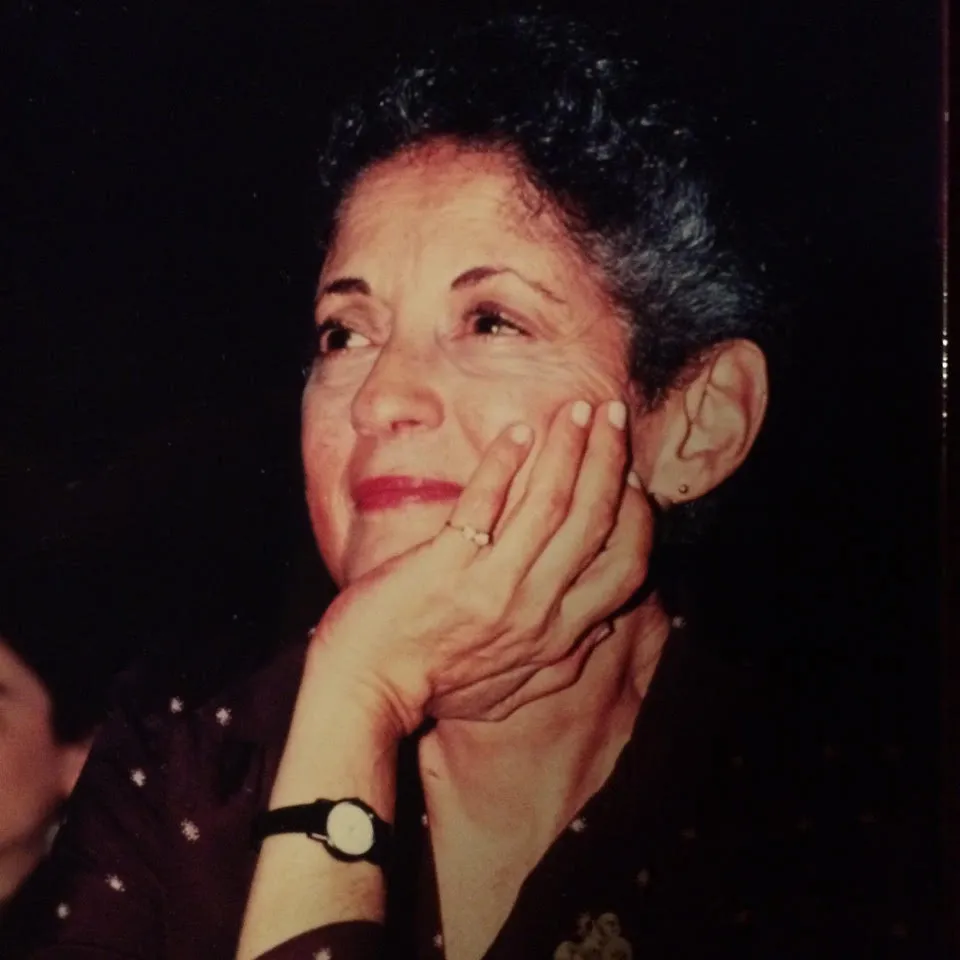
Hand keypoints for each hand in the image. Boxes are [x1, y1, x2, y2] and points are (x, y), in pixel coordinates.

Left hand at [310, 398, 654, 735]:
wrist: (365, 693)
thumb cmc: (435, 691)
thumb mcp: (512, 692)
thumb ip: (563, 663)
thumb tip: (605, 628)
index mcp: (557, 637)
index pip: (625, 568)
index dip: (637, 515)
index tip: (632, 477)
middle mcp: (535, 609)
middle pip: (594, 522)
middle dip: (611, 460)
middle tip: (614, 415)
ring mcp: (491, 585)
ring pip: (548, 503)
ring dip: (569, 448)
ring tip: (578, 408)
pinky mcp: (444, 564)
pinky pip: (484, 501)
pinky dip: (504, 462)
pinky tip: (518, 432)